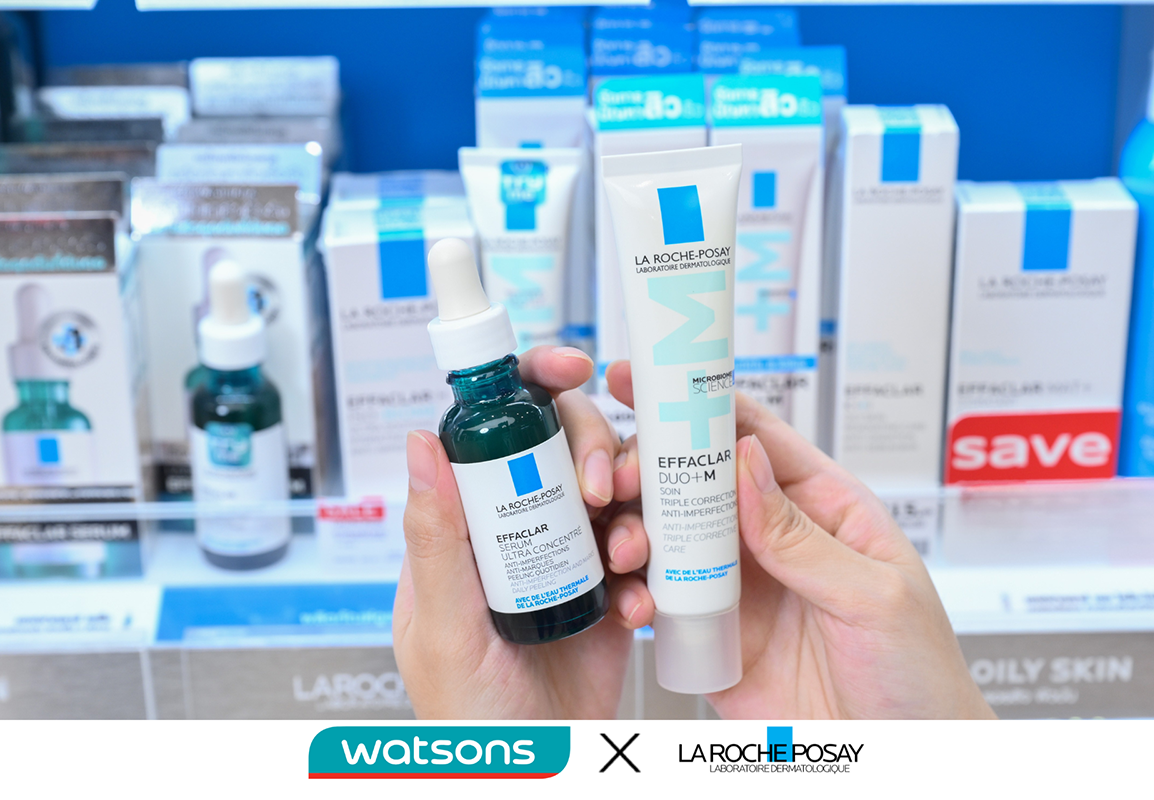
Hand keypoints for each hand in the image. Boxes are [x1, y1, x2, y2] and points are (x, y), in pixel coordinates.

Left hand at [393, 346, 645, 718]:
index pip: (492, 432)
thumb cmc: (468, 717)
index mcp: (466, 527)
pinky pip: (645, 549)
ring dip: (632, 508)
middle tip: (604, 488)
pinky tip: (638, 601)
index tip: (572, 369)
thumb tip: (419, 439)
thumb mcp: (442, 627)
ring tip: (626, 554)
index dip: (532, 386)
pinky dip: (650, 566)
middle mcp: (519, 530)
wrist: (538, 773)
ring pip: (614, 491)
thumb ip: (435, 537)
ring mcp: (570, 557)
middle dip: (595, 450)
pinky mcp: (612, 590)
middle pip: (565, 448)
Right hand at [603, 361, 994, 719]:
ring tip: (627, 543)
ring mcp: (737, 584)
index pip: (757, 437)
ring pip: (669, 534)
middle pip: (699, 479)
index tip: (651, 378)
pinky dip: (635, 591)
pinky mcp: (711, 633)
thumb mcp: (876, 597)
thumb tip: (747, 464)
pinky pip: (661, 599)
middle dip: (653, 467)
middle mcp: (770, 536)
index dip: (703, 404)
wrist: (902, 759)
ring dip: (637, 528)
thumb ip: (805, 537)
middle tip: (623, 472)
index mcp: (821, 506)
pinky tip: (631, 596)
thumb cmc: (917, 673)